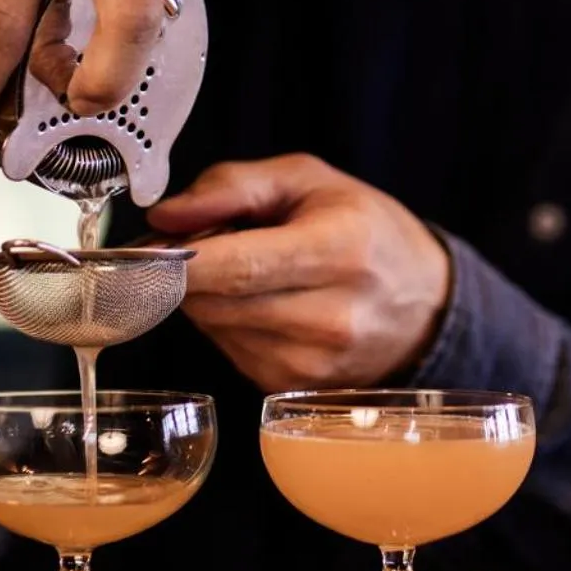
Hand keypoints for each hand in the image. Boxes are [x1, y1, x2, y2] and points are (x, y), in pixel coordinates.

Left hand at [147, 155, 452, 392]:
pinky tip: (260, 302)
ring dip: (207, 296)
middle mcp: (330, 317)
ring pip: (213, 326)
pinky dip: (227, 322)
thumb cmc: (366, 232)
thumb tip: (165, 218)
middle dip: (185, 271)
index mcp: (340, 250)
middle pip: (214, 300)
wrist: (424, 305)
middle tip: (198, 241)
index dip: (176, 258)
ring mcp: (312, 363)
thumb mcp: (309, 181)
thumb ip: (232, 186)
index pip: (234, 266)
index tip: (146, 245)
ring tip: (245, 269)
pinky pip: (227, 349)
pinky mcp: (291, 389)